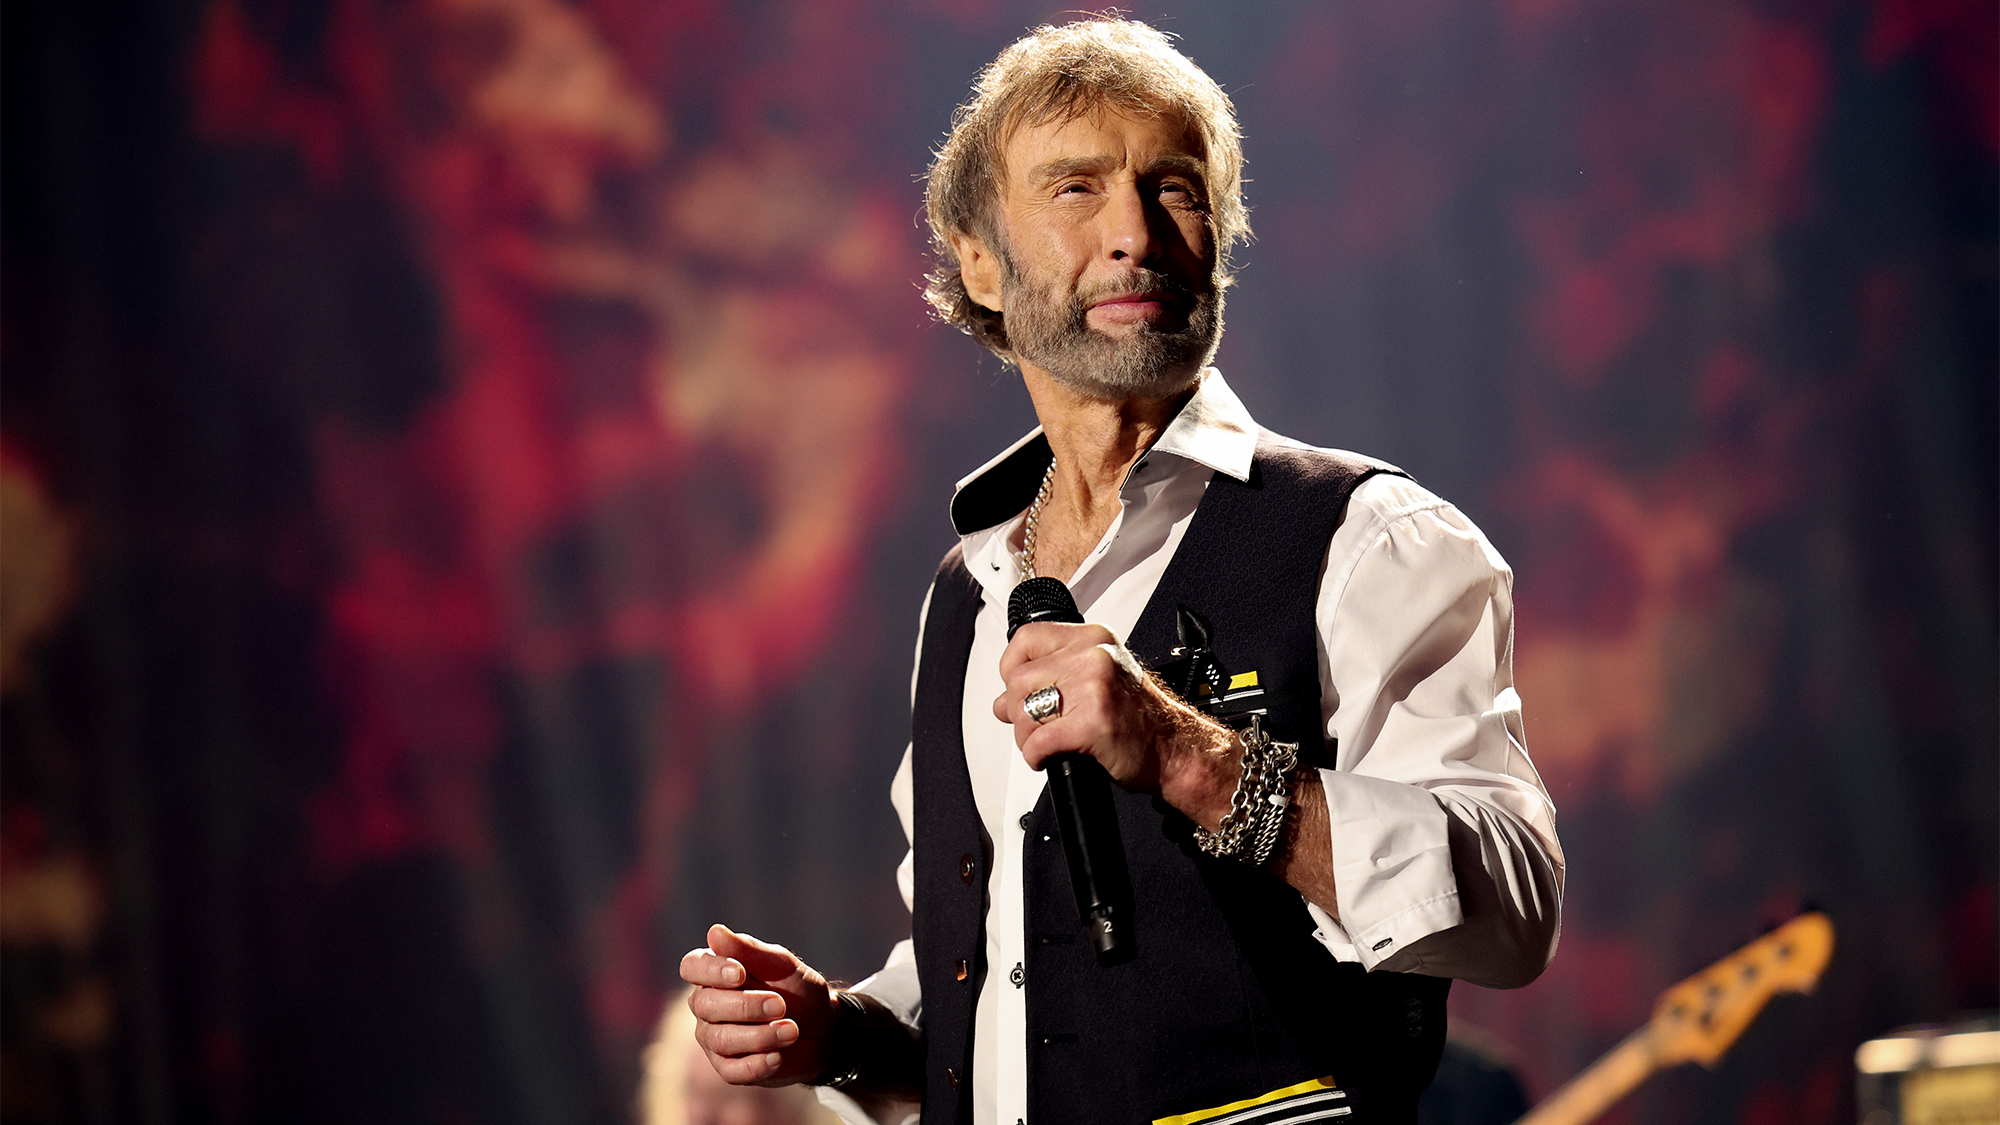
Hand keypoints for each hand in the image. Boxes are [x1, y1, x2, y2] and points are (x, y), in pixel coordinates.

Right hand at [679, 924, 835, 1086]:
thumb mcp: (782, 966)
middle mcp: (707, 1006)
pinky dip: (756, 1064)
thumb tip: (714, 932)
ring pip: (720, 1039)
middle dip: (745, 1005)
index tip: (741, 972)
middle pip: (705, 1005)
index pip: (692, 966)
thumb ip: (750, 950)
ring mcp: (714, 1039)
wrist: (824, 1030)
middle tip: (781, 1004)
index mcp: (715, 974)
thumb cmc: (798, 991)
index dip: (711, 970)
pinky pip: (731, 1071)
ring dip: (759, 1035)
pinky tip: (778, 1056)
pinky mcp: (729, 1069)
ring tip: (791, 1030)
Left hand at [992, 622, 1235, 822]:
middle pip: (1019, 680)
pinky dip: (1035, 756)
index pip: (1028, 639)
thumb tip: (1005, 700)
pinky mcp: (1093, 723)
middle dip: (1019, 711)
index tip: (1018, 688)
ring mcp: (1093, 688)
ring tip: (1045, 743)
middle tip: (1035, 727)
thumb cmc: (1140, 718)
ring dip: (1026, 736)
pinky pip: (1038, 741)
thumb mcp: (1100, 678)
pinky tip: (1048, 758)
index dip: (1012, 666)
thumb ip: (1054, 678)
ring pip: (1023, 710)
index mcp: (1093, 639)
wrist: (1176, 748)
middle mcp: (1093, 656)